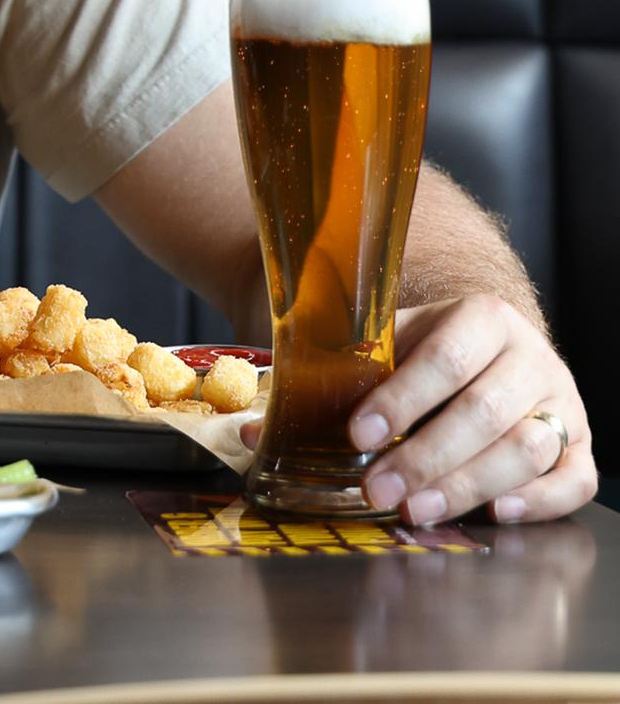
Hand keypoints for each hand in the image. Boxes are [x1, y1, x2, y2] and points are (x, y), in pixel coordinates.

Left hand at [244, 296, 595, 523]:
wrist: (488, 351)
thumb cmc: (423, 356)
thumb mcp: (382, 350)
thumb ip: (328, 382)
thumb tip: (251, 432)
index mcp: (482, 317)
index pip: (446, 359)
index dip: (403, 399)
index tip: (359, 433)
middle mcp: (531, 357)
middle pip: (485, 412)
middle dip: (426, 457)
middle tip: (379, 490)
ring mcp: (562, 404)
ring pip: (526, 449)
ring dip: (466, 485)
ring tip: (415, 509)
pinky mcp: (580, 448)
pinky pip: (571, 481)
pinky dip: (536, 501)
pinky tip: (493, 513)